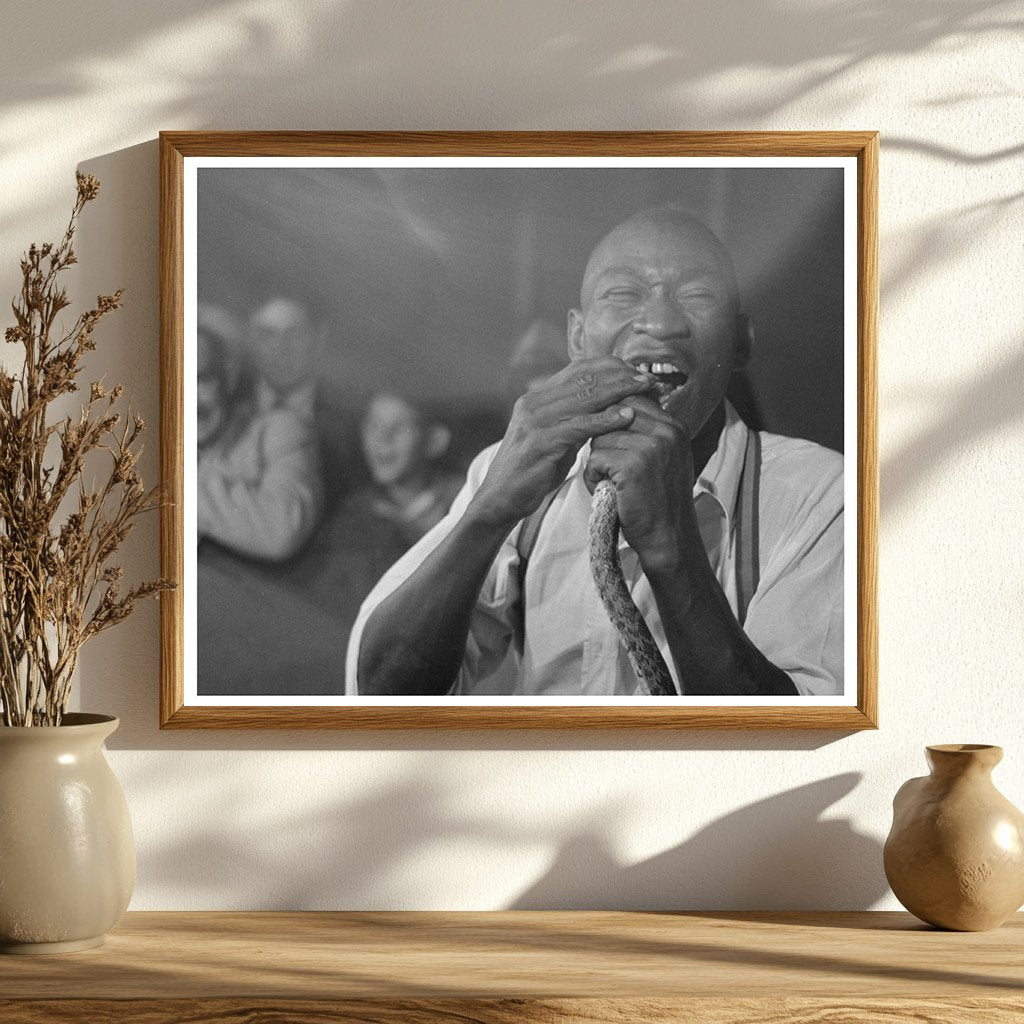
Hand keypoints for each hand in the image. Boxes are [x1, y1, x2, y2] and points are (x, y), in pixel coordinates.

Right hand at [470, 357, 652, 525]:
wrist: (500, 499)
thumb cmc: (532, 472)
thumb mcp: (555, 438)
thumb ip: (575, 420)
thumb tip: (606, 407)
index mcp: (536, 398)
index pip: (577, 369)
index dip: (610, 367)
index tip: (636, 372)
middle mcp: (533, 403)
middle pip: (583, 378)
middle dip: (619, 376)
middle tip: (648, 378)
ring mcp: (535, 421)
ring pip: (583, 397)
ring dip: (618, 391)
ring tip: (644, 390)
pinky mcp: (539, 442)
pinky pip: (579, 426)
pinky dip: (605, 419)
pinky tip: (626, 416)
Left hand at [583, 394, 698, 569]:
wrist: (668, 537)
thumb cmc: (659, 500)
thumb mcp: (664, 458)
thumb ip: (648, 432)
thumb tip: (616, 408)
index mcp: (674, 426)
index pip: (631, 401)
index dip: (611, 419)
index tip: (609, 441)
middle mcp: (667, 432)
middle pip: (612, 416)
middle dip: (603, 440)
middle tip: (609, 466)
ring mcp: (651, 447)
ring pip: (600, 438)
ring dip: (596, 462)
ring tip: (609, 482)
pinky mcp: (633, 465)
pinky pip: (595, 458)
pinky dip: (593, 476)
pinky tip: (605, 490)